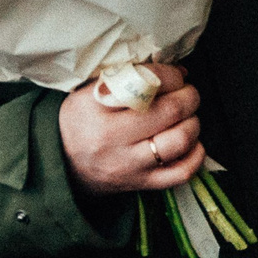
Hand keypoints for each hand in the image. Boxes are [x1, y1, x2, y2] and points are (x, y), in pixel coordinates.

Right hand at [58, 62, 203, 194]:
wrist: (61, 164)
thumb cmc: (81, 121)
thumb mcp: (90, 92)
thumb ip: (129, 77)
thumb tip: (180, 72)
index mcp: (95, 107)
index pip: (145, 83)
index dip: (170, 76)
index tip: (175, 75)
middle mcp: (112, 138)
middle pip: (170, 111)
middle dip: (189, 96)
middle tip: (187, 93)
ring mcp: (129, 165)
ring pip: (180, 140)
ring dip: (193, 123)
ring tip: (188, 116)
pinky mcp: (141, 184)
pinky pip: (181, 172)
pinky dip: (196, 155)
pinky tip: (192, 143)